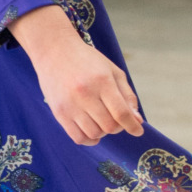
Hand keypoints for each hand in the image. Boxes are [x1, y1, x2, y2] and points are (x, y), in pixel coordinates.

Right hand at [9, 3, 143, 146]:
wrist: (54, 51)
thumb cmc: (87, 61)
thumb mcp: (112, 71)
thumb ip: (127, 96)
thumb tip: (137, 121)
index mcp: (102, 81)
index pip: (121, 113)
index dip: (132, 126)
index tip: (137, 131)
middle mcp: (85, 94)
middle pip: (109, 126)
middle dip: (118, 127)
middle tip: (116, 119)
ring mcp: (70, 104)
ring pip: (94, 133)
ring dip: (103, 132)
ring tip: (101, 120)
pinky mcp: (58, 112)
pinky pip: (77, 137)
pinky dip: (89, 139)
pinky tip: (92, 130)